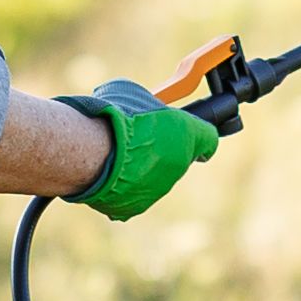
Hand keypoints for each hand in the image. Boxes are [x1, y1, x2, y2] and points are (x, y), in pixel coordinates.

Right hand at [66, 82, 223, 222]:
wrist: (92, 151)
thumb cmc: (115, 117)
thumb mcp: (132, 92)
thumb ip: (146, 102)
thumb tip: (136, 104)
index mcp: (188, 135)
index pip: (208, 138)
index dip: (197, 135)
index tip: (188, 135)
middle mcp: (179, 167)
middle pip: (175, 158)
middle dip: (158, 148)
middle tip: (135, 136)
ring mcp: (157, 190)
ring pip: (151, 177)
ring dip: (138, 167)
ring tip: (113, 152)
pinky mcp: (134, 207)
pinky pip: (129, 195)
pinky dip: (119, 186)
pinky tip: (105, 173)